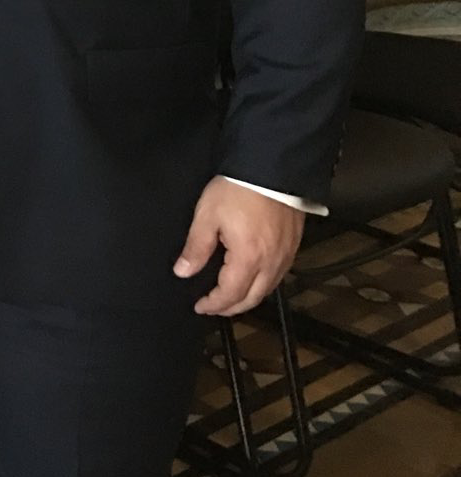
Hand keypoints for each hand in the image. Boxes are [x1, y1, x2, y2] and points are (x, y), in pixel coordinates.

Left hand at [174, 175, 304, 315]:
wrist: (272, 169)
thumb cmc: (238, 189)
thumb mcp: (207, 216)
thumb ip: (196, 247)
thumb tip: (183, 271)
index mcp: (249, 258)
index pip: (231, 294)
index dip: (214, 304)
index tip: (200, 306)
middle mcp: (271, 263)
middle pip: (252, 298)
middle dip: (231, 307)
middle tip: (213, 307)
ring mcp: (286, 255)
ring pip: (268, 289)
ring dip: (248, 298)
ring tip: (229, 297)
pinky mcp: (293, 245)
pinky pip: (278, 275)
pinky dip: (262, 284)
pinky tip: (252, 279)